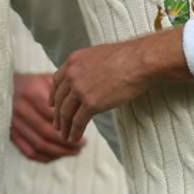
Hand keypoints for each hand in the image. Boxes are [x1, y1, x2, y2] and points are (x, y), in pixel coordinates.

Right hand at [11, 73, 83, 161]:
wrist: (3, 87)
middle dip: (66, 142)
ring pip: (39, 145)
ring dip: (59, 152)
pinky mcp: (11, 135)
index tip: (82, 128)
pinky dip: (45, 157)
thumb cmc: (31, 83)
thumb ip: (61, 91)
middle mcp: (21, 109)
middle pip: (46, 132)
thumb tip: (80, 104)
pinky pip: (29, 151)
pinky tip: (58, 155)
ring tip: (74, 151)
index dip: (69, 125)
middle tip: (82, 144)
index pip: (53, 115)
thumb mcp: (45, 79)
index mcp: (32, 93)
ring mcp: (14, 124)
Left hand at [53, 33, 176, 142]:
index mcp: (73, 61)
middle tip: (57, 125)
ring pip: (66, 113)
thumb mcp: (99, 55)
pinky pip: (78, 122)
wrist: (140, 61)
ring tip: (65, 135)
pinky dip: (74, 132)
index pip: (57, 81)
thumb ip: (89, 67)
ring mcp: (80, 89)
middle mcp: (72, 74)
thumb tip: (91, 77)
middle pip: (60, 99)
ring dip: (64, 126)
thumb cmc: (128, 56)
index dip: (54, 95)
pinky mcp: (91, 103)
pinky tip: (74, 138)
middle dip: (57, 114)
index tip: (53, 105)